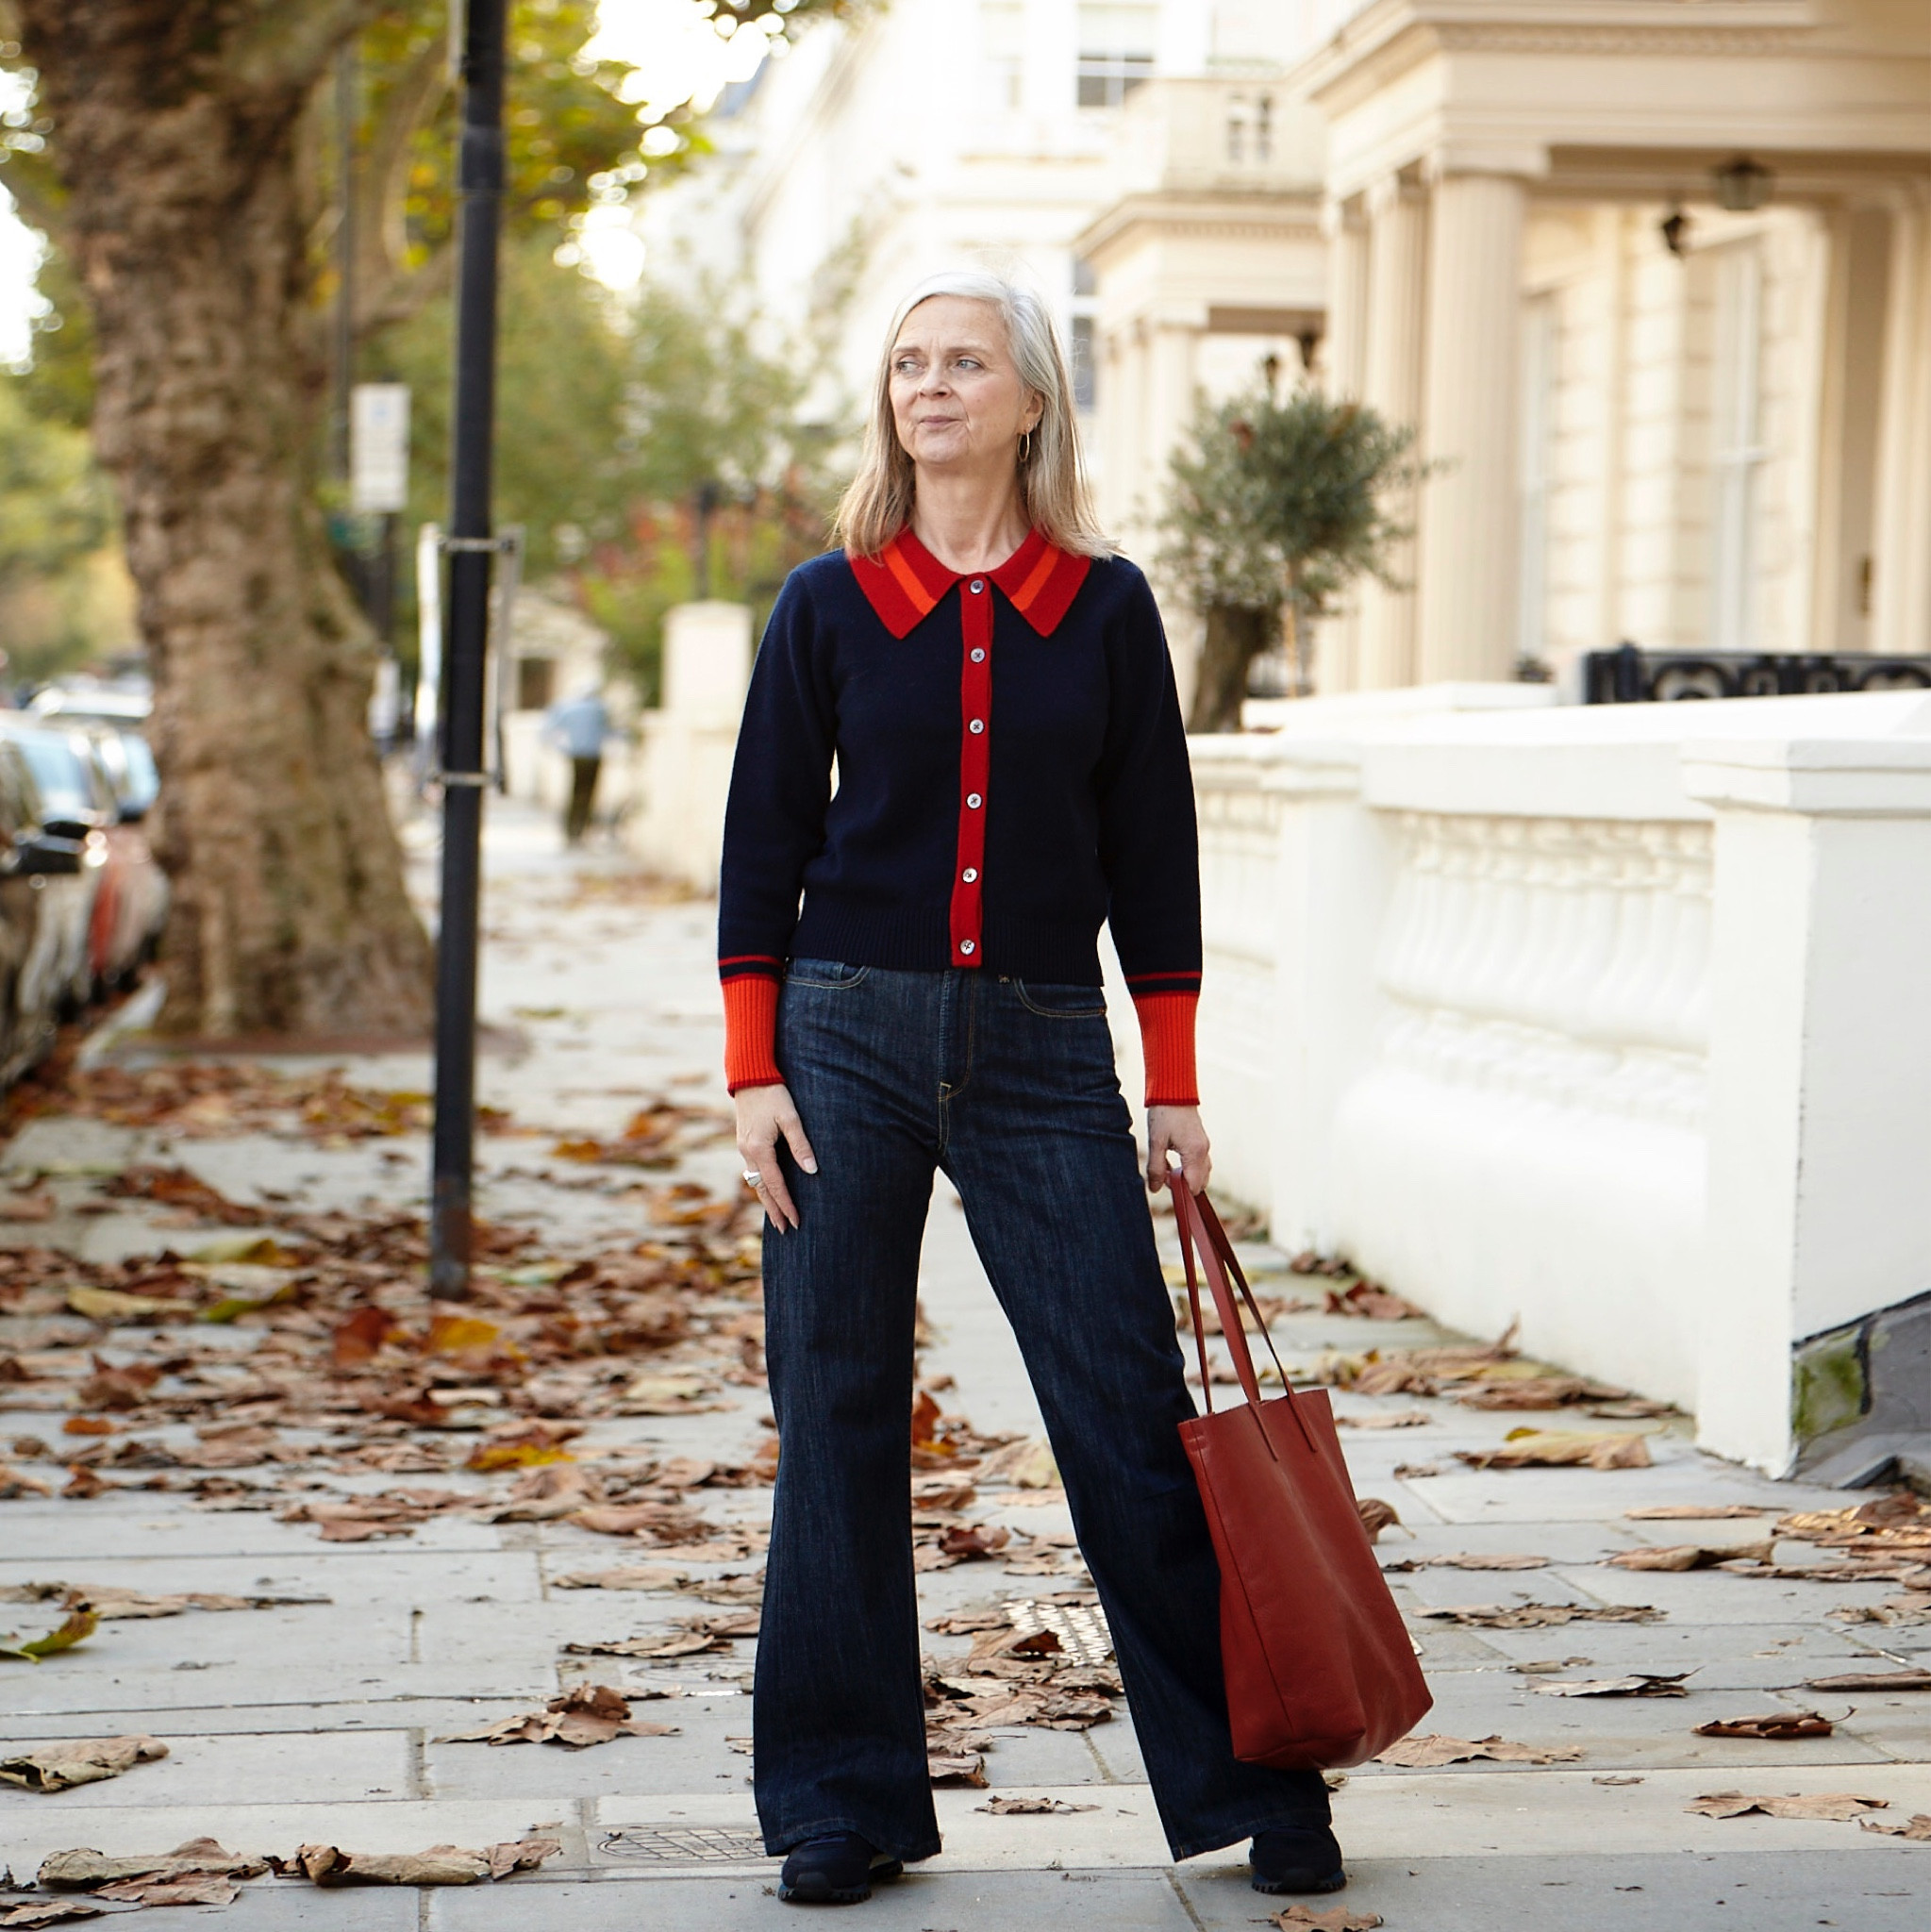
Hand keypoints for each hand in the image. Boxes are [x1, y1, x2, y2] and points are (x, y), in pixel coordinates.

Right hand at [735, 1082, 817, 1231]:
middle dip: (774, 1211)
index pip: (776, 1185)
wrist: (750, 1077)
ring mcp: (743, 1149)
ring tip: (777, 1218)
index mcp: (759, 1149)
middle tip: (786, 1231)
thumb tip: (812, 1171)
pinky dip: (761, 1186)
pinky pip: (753, 1172)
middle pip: (762, 1190)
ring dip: (766, 1201)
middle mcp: (748, 1153)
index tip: (796, 1221)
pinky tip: (768, 1191)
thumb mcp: (790, 1118)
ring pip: (755, 1183)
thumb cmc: (774, 1095)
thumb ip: (801, 1145)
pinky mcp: (744, 1143)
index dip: (787, 1205)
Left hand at [1146, 1104, 1210, 1195]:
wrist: (1174, 1091)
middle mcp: (1204, 1151)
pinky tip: (1171, 1159)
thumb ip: (1156, 1167)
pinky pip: (1199, 1163)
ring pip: (1201, 1173)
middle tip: (1163, 1174)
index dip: (1180, 1191)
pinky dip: (1188, 1167)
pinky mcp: (1201, 1141)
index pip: (1194, 1186)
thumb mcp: (1156, 1141)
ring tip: (1165, 1165)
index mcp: (1194, 1153)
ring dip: (1185, 1176)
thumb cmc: (1164, 1114)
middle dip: (1183, 1185)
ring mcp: (1204, 1146)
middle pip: (1200, 1182)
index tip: (1164, 1184)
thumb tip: (1155, 1189)